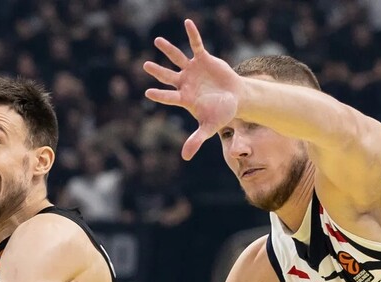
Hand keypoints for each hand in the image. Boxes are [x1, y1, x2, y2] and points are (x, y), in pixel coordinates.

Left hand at [144, 19, 242, 160]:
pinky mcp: (203, 59)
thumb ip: (196, 140)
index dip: (160, 95)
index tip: (148, 93)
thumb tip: (185, 158)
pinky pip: (196, 45)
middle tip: (145, 66)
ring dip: (168, 50)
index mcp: (184, 98)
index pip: (169, 96)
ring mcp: (193, 70)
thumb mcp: (209, 127)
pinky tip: (187, 23)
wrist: (235, 98)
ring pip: (177, 58)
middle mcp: (185, 82)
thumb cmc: (220, 113)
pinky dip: (192, 35)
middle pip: (167, 76)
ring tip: (157, 41)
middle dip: (157, 71)